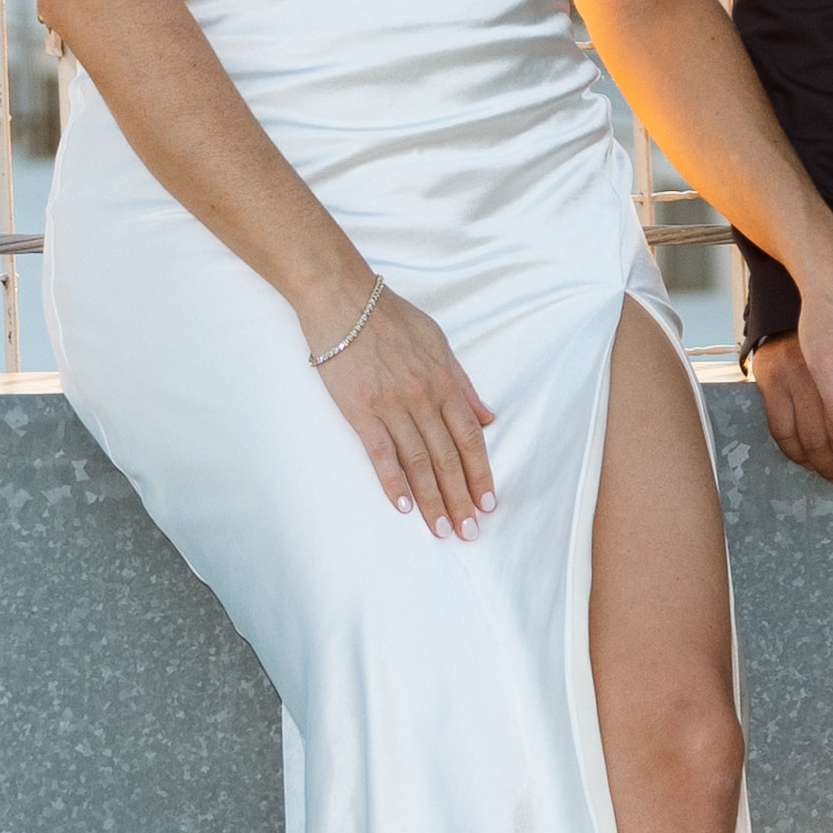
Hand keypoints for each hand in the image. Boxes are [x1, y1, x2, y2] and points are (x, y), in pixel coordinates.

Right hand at [305, 272, 499, 533]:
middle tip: (470, 533)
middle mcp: (423, 399)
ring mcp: (392, 406)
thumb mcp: (439, 343)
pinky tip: (402, 507)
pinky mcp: (360, 411)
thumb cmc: (391, 318)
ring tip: (442, 530)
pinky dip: (392, 481)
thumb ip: (463, 384)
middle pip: (448, 457)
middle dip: (461, 498)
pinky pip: (381, 453)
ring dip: (432, 499)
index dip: (480, 473)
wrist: (343, 300)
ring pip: (419, 462)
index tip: (488, 503)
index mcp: (444, 382)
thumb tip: (489, 417)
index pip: (470, 438)